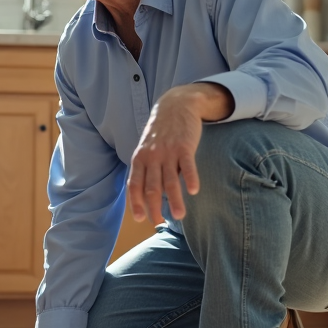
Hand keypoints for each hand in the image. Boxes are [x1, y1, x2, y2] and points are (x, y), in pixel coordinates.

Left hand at [126, 83, 233, 220]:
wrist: (176, 104)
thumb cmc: (160, 132)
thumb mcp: (146, 148)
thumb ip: (146, 170)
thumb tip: (147, 196)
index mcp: (140, 158)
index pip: (134, 184)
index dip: (136, 202)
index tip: (140, 218)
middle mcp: (152, 156)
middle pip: (152, 187)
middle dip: (154, 207)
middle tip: (159, 222)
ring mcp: (168, 151)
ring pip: (170, 181)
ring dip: (175, 200)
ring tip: (180, 216)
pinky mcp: (185, 146)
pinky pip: (187, 166)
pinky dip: (190, 178)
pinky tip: (194, 191)